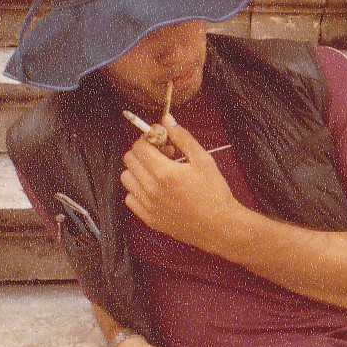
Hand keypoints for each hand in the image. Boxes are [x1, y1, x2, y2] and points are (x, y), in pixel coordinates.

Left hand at [121, 117, 240, 252]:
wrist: (220, 227)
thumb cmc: (215, 194)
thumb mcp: (203, 160)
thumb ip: (182, 138)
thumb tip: (167, 120)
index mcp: (164, 172)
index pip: (139, 146)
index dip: (149, 139)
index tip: (161, 142)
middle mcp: (151, 189)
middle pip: (129, 160)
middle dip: (143, 152)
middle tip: (161, 155)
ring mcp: (148, 206)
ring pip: (126, 178)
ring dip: (138, 170)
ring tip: (157, 171)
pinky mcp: (148, 218)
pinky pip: (130, 198)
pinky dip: (137, 190)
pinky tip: (154, 189)